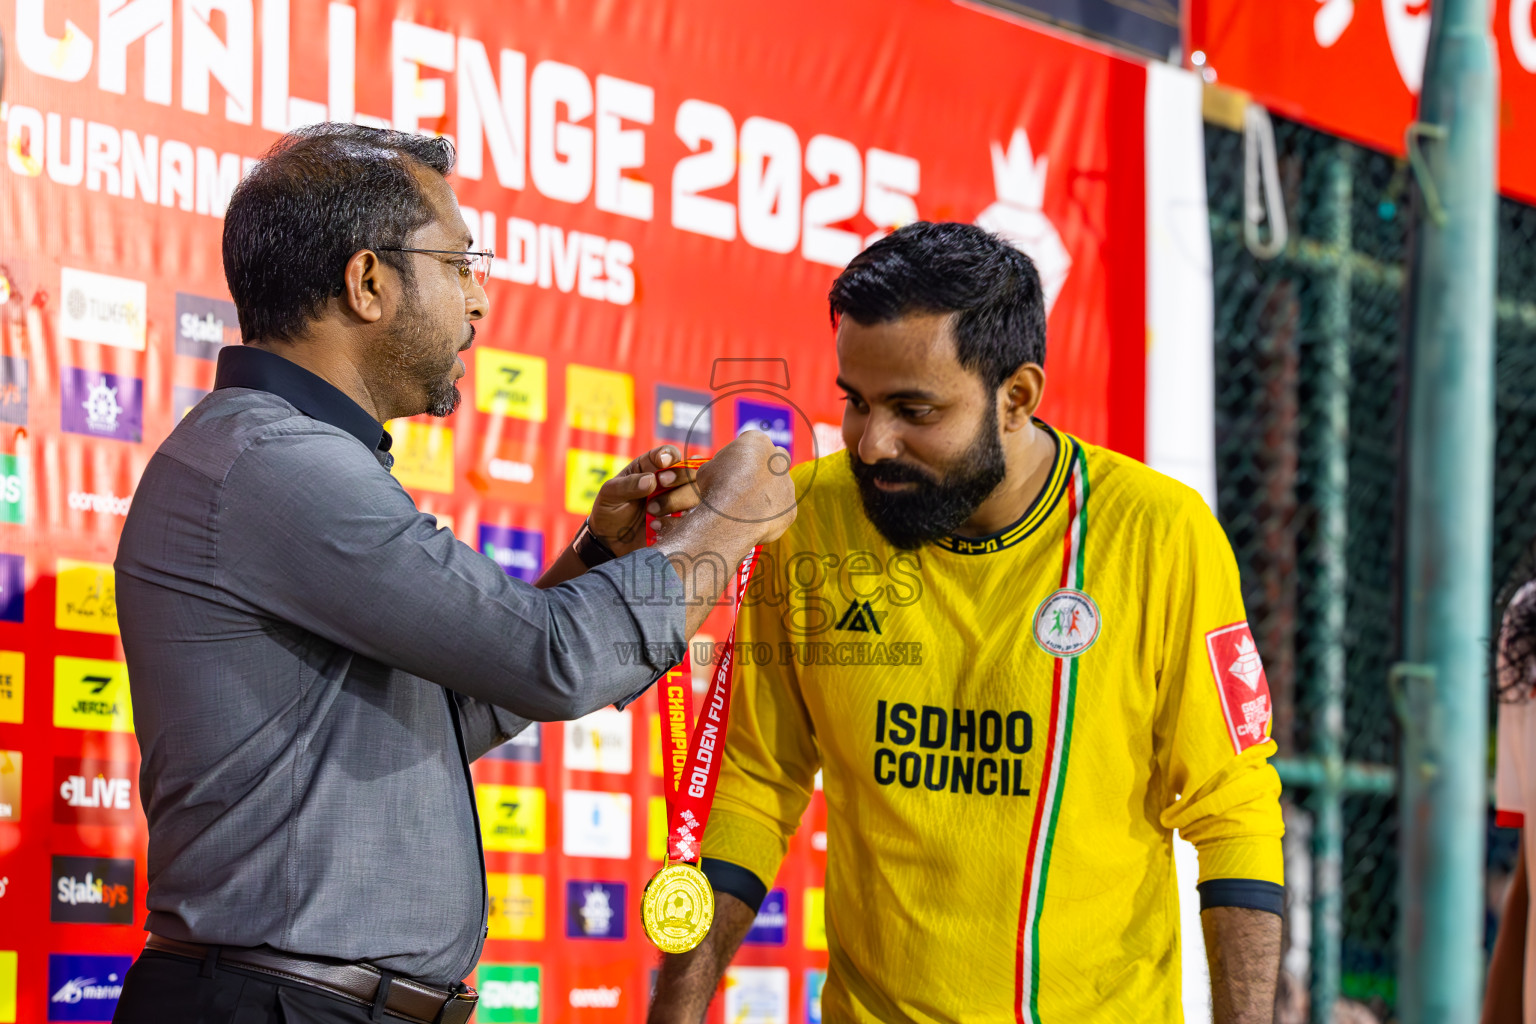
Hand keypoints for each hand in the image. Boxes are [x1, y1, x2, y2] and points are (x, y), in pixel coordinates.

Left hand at [589, 445, 700, 555]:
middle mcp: (668, 483)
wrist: (610, 543)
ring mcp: (677, 503)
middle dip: (679, 476)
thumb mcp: (610, 494)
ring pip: (695, 494)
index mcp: (650, 467)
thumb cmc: (609, 511)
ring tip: (652, 511)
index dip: (670, 455)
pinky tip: (656, 526)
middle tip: (661, 483)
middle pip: (690, 471)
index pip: (669, 454)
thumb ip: (628, 485)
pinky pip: (692, 519)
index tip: (662, 463)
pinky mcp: (680, 523)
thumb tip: (652, 480)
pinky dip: (676, 521)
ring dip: (676, 500)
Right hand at [691, 430, 796, 544]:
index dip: (740, 455)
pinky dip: (769, 515)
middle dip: (766, 466)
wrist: (731, 517)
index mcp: (758, 441)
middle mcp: (778, 459)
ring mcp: (787, 485)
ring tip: (745, 507)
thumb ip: (720, 465)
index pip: (752, 442)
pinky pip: (781, 510)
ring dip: (767, 493)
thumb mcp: (708, 468)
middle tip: (747, 481)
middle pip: (775, 458)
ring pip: (780, 486)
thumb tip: (718, 470)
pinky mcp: (790, 509)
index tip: (731, 466)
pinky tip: (753, 521)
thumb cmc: (716, 489)